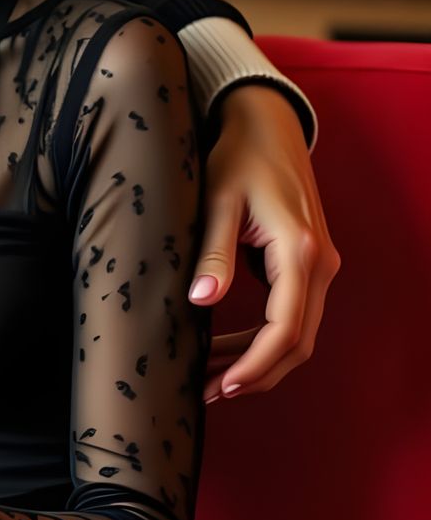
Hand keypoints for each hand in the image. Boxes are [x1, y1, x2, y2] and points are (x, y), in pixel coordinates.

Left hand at [192, 87, 339, 400]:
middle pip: (298, 341)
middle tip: (207, 393)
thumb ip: (211, 251)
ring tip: (208, 380)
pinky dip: (260, 341)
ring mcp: (318, 266)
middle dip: (254, 373)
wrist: (265, 126)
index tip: (224, 386)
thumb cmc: (236, 158)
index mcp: (300, 250)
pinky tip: (222, 352)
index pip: (287, 327)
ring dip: (256, 361)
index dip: (257, 363)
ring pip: (297, 333)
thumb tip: (200, 301)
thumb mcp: (215, 201)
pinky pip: (291, 316)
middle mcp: (319, 263)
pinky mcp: (305, 265)